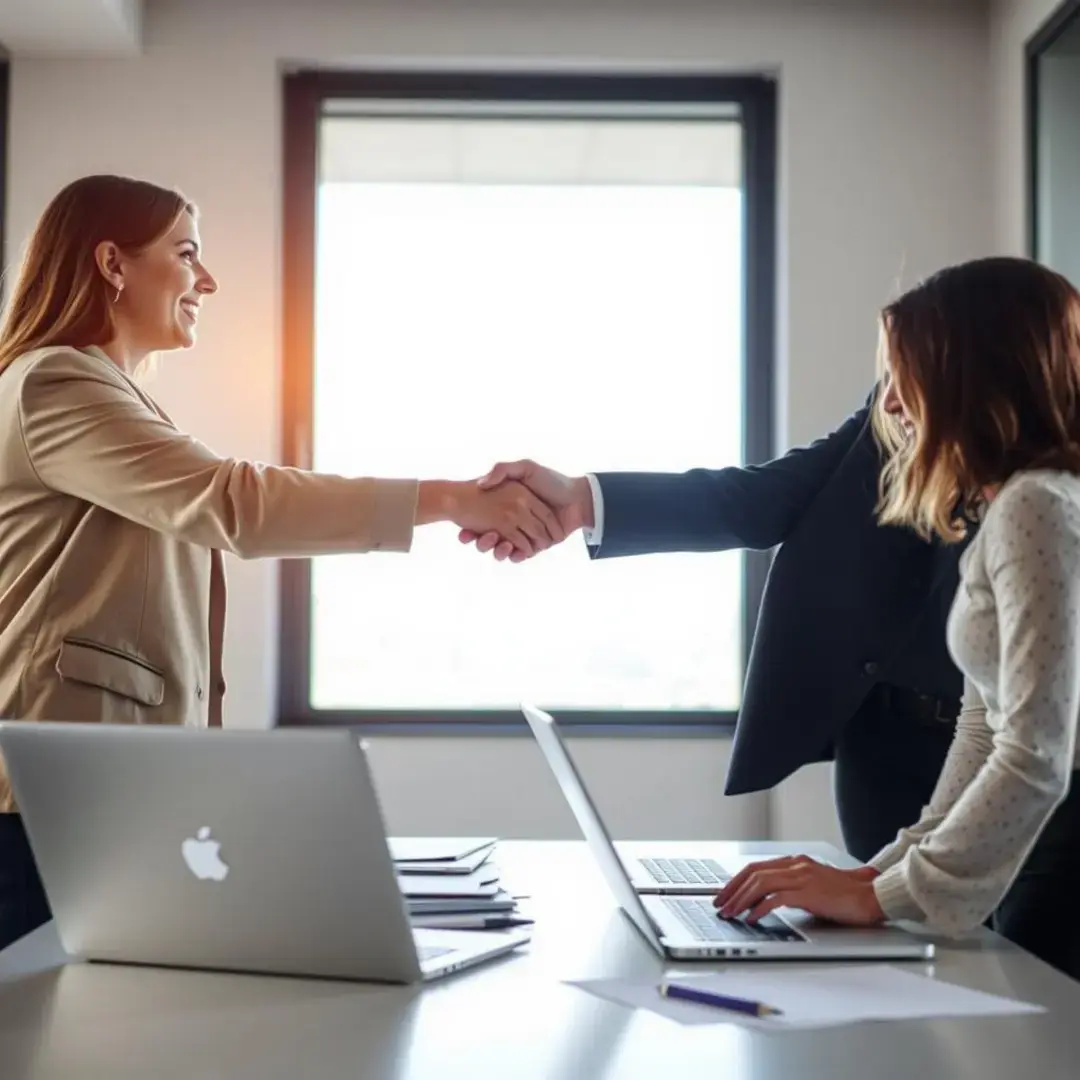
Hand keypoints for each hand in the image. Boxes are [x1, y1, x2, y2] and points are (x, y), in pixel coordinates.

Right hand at [458, 460, 593, 562]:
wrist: (578, 500)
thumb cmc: (552, 482)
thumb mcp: (526, 468)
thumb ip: (503, 470)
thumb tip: (481, 484)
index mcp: (508, 504)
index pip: (483, 518)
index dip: (471, 526)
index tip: (462, 529)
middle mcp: (513, 520)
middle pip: (488, 536)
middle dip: (480, 540)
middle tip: (476, 536)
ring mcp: (523, 535)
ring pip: (501, 548)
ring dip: (494, 548)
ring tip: (493, 541)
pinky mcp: (534, 547)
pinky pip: (518, 555)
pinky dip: (513, 555)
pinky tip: (509, 548)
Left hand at [713, 855, 884, 925]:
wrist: (873, 896)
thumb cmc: (847, 895)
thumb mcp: (814, 887)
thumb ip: (792, 889)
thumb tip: (767, 902)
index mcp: (795, 862)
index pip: (756, 868)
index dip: (737, 881)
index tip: (725, 894)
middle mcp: (796, 865)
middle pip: (753, 873)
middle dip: (732, 890)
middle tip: (720, 905)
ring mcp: (802, 877)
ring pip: (760, 883)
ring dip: (741, 899)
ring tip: (731, 913)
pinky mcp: (809, 892)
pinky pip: (776, 898)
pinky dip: (760, 908)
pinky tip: (752, 918)